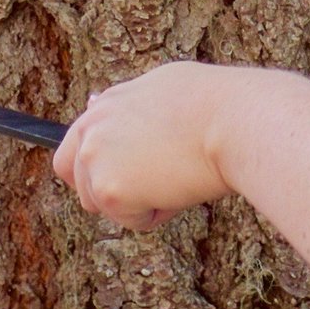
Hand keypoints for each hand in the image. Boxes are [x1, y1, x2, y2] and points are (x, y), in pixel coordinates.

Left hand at [53, 61, 245, 230]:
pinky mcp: (109, 191)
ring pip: (104, 205)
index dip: (99, 167)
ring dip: (137, 202)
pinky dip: (155, 215)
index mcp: (107, 104)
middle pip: (78, 180)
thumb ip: (126, 104)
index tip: (123, 176)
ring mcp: (96, 159)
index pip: (75, 146)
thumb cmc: (216, 104)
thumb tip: (95, 101)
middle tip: (154, 184)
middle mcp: (92, 128)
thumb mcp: (164, 87)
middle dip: (112, 190)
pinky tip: (180, 188)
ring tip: (176, 178)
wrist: (234, 121)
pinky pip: (130, 220)